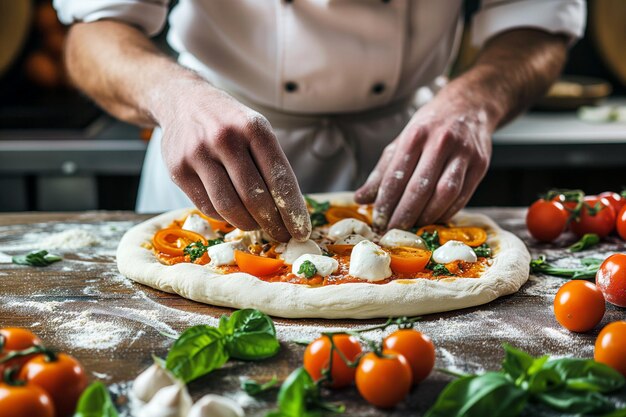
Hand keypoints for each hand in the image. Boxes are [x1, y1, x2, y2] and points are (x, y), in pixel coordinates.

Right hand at [155, 80, 310, 241]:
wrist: (183, 102)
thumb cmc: (229, 123)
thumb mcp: (256, 129)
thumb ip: (271, 165)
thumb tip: (288, 212)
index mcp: (254, 128)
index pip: (279, 179)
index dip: (292, 211)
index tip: (301, 232)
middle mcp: (226, 138)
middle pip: (254, 198)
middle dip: (272, 223)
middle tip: (281, 235)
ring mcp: (199, 153)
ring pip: (229, 207)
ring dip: (248, 224)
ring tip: (257, 225)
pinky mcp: (178, 169)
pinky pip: (207, 207)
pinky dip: (223, 216)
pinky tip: (232, 213)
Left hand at [355, 90, 491, 229]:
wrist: (470, 106)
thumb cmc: (430, 127)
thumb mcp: (402, 141)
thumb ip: (382, 172)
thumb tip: (361, 199)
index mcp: (416, 135)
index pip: (396, 175)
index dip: (386, 202)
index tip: (378, 220)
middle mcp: (441, 142)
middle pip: (420, 187)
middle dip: (405, 213)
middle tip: (394, 230)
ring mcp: (464, 153)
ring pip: (445, 193)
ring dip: (428, 215)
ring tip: (414, 227)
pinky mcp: (481, 164)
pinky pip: (463, 195)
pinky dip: (447, 211)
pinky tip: (434, 218)